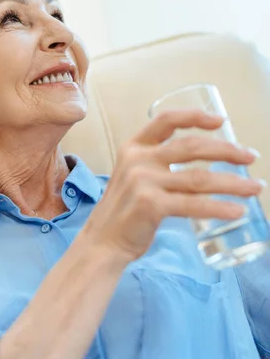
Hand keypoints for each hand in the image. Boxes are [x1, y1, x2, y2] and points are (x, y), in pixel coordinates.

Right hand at [84, 109, 263, 262]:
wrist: (102, 242)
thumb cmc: (125, 210)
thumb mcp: (135, 176)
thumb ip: (159, 163)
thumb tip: (204, 160)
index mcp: (134, 147)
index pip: (166, 120)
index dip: (195, 117)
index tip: (221, 120)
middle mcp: (138, 159)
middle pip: (192, 147)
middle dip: (227, 150)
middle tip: (251, 157)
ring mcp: (143, 182)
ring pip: (199, 178)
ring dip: (233, 183)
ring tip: (255, 188)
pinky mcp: (151, 205)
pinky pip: (193, 204)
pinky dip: (219, 208)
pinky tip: (236, 210)